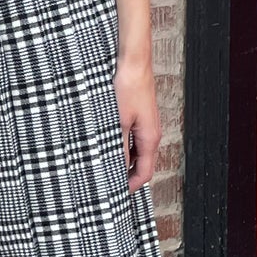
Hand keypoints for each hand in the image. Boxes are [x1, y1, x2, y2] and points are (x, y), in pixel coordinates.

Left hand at [114, 56, 160, 191]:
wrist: (133, 62)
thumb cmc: (128, 87)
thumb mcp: (118, 121)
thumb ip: (118, 147)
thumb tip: (116, 168)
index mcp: (150, 138)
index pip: (145, 173)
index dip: (131, 186)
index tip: (117, 194)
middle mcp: (151, 133)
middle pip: (143, 164)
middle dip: (127, 175)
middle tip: (108, 183)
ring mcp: (146, 124)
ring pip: (137, 151)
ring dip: (123, 160)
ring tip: (105, 165)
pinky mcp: (139, 116)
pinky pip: (133, 138)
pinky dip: (122, 146)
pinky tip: (107, 144)